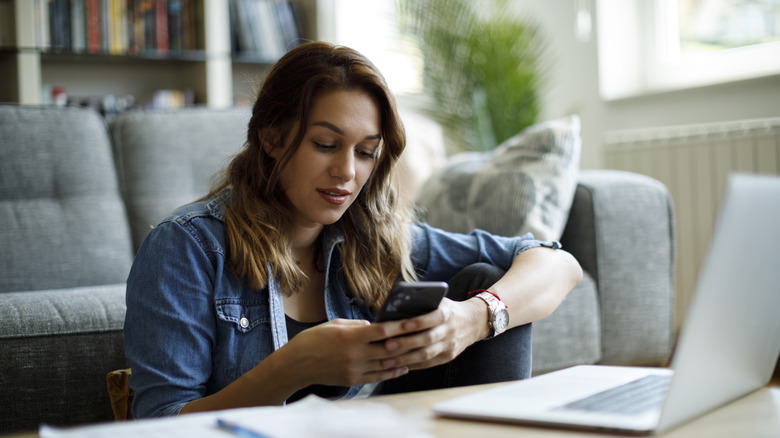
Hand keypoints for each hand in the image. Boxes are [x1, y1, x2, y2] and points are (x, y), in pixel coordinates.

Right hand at [283, 318, 412, 387]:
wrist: (297, 364)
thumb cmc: (314, 339)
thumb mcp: (335, 324)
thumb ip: (357, 325)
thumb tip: (375, 326)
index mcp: (351, 337)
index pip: (382, 331)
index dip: (400, 327)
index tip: (413, 321)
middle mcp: (355, 354)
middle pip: (389, 349)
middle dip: (407, 343)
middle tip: (423, 337)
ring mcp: (355, 369)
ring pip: (386, 365)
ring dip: (404, 359)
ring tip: (417, 352)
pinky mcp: (353, 380)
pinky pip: (378, 376)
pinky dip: (392, 372)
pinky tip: (402, 367)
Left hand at [376, 298, 488, 370]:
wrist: (472, 322)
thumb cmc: (446, 309)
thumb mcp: (439, 301)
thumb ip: (422, 304)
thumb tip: (395, 308)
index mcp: (447, 313)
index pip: (432, 318)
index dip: (418, 322)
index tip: (401, 325)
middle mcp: (450, 330)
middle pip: (427, 339)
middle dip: (405, 343)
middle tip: (386, 345)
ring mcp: (450, 346)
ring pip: (426, 355)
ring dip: (405, 359)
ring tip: (386, 360)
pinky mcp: (448, 357)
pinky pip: (428, 363)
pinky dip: (412, 365)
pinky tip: (397, 366)